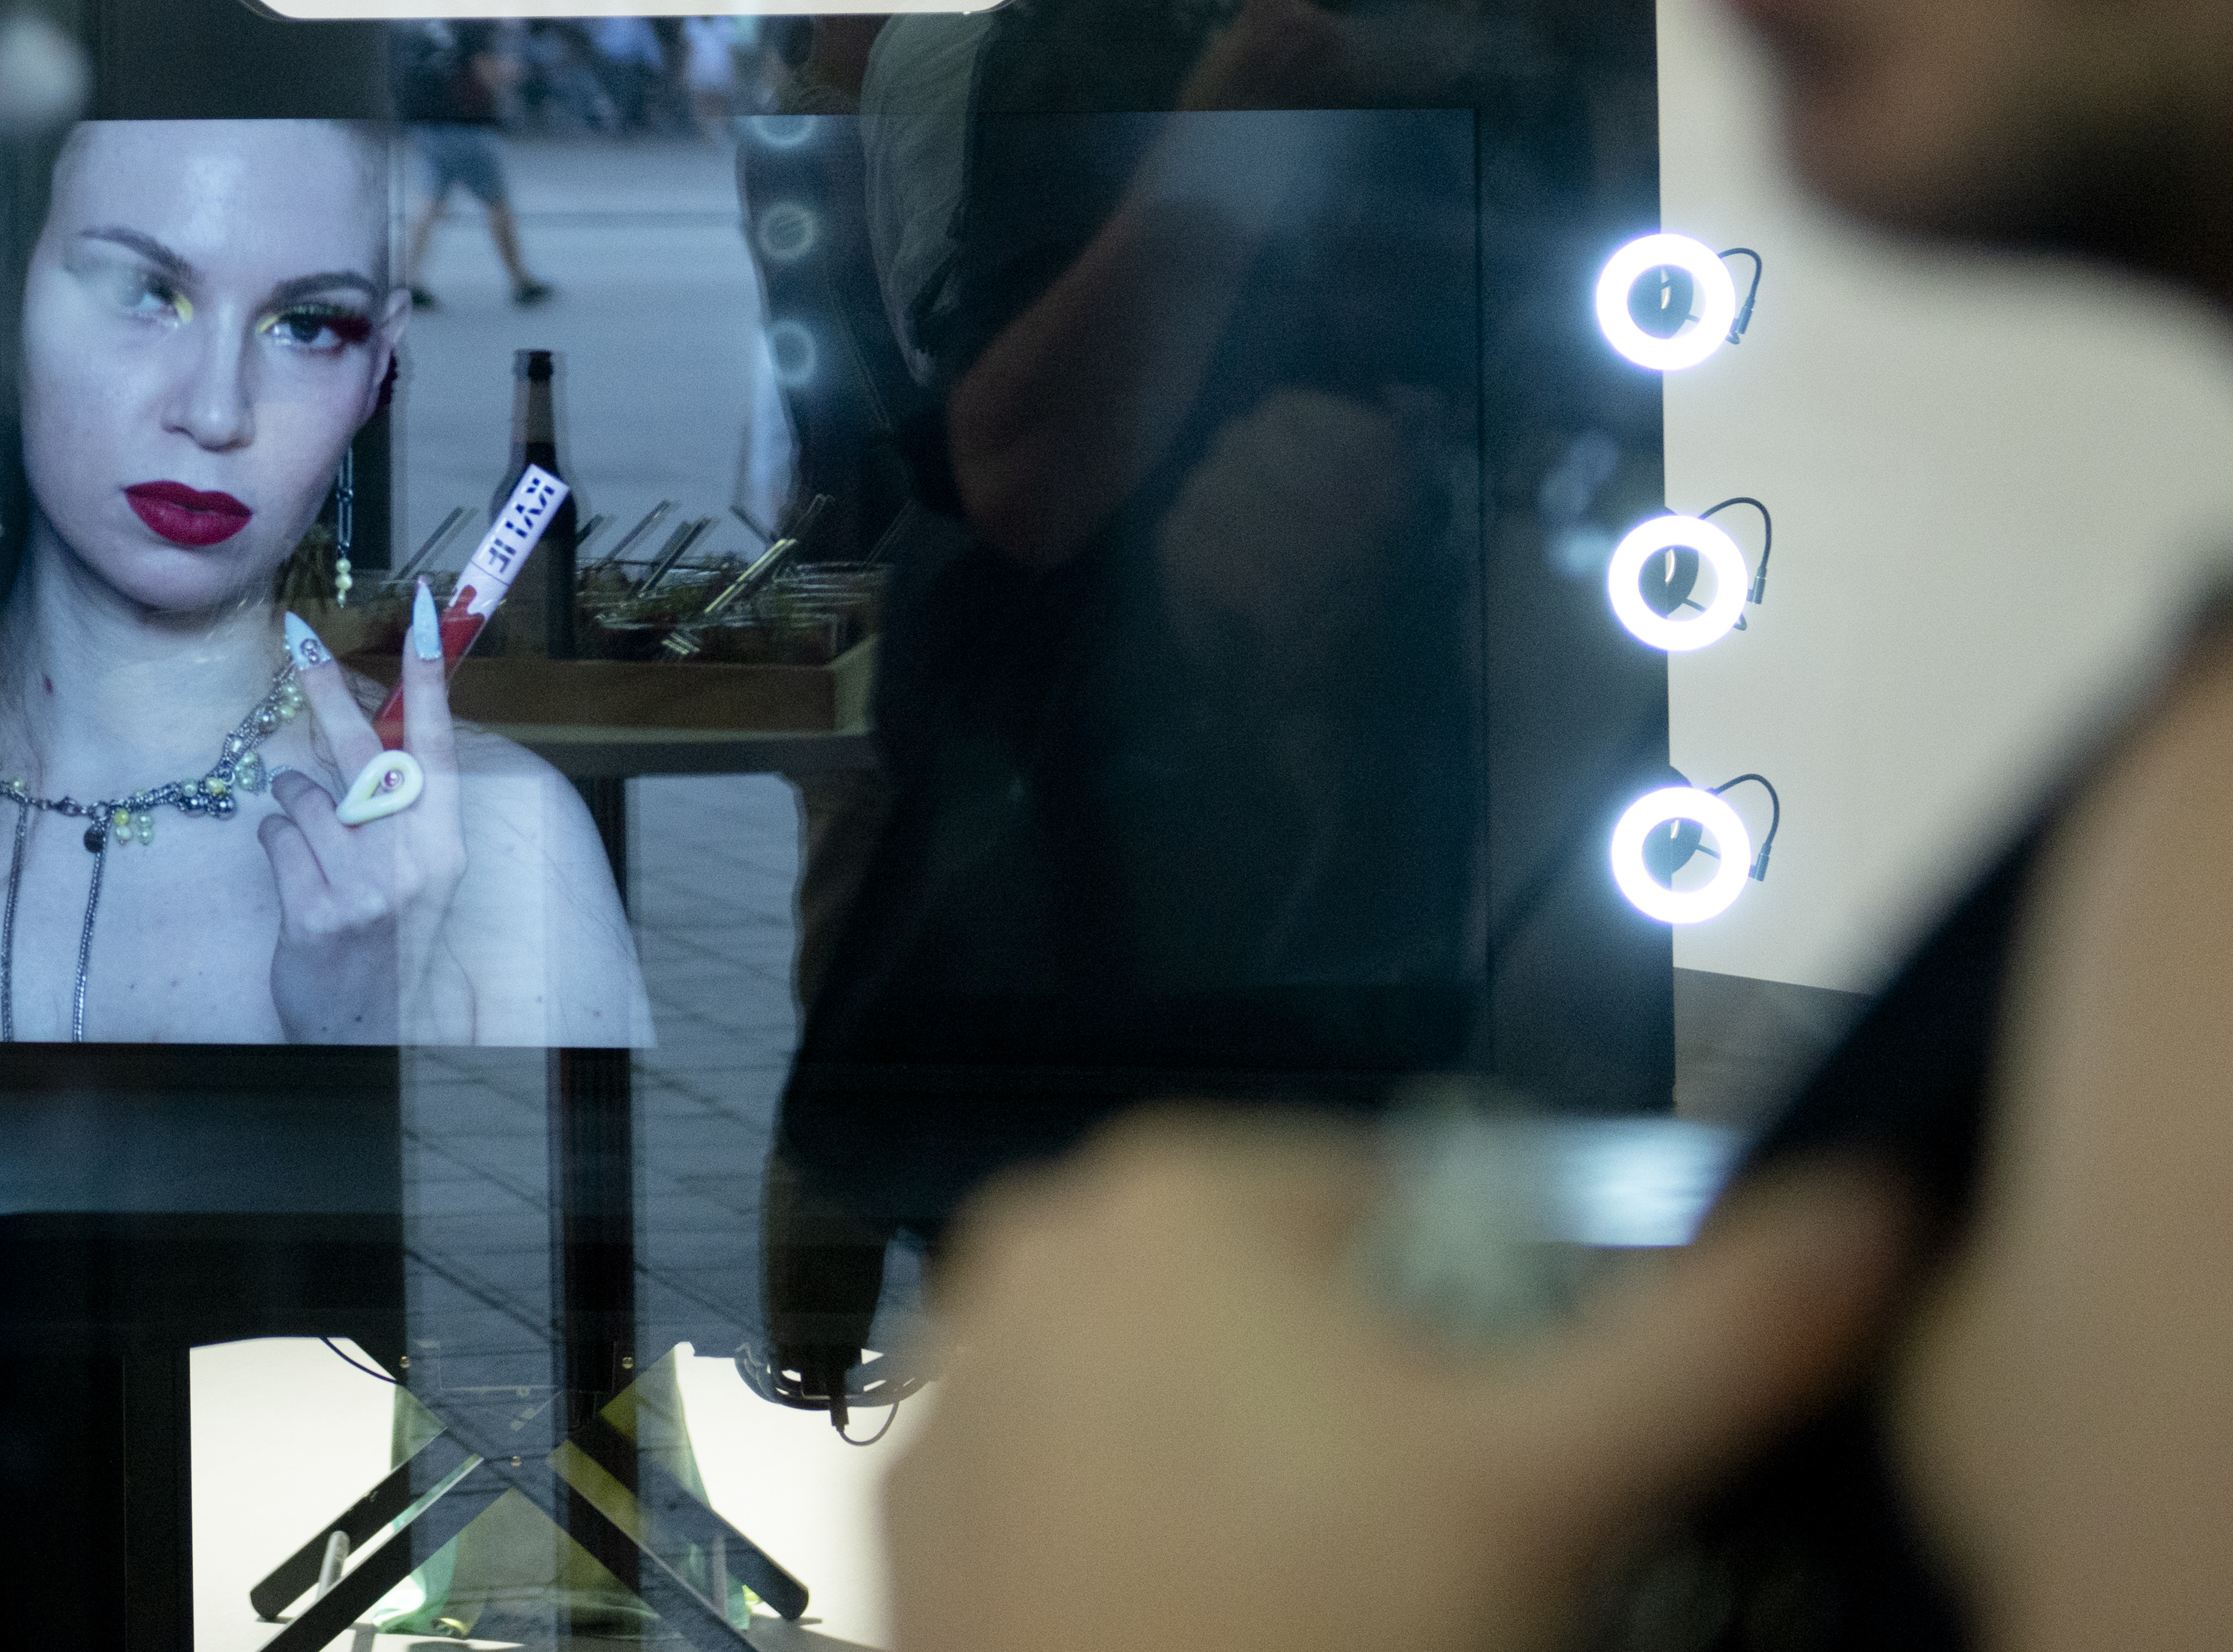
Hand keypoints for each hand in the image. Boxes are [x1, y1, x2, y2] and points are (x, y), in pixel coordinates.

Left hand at [260, 595, 471, 1043]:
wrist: (372, 1029)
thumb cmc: (393, 936)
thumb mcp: (417, 870)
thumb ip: (399, 806)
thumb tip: (366, 730)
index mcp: (444, 840)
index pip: (435, 742)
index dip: (427, 676)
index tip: (421, 615)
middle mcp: (408, 858)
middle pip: (358, 749)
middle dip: (324, 687)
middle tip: (297, 635)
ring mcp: (360, 886)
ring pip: (300, 796)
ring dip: (292, 807)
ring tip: (312, 844)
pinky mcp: (312, 912)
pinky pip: (274, 839)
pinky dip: (275, 845)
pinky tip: (294, 875)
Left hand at [884, 1112, 1910, 1651]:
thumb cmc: (1325, 1619)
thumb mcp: (1550, 1476)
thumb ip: (1718, 1334)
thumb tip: (1876, 1205)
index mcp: (1175, 1183)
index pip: (1400, 1206)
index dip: (1486, 1322)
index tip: (1513, 1445)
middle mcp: (1034, 1238)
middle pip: (1281, 1295)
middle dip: (1364, 1395)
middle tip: (1419, 1531)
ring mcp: (952, 1367)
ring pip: (1177, 1386)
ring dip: (1255, 1458)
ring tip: (1316, 1583)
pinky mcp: (915, 1494)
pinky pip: (1076, 1472)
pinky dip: (1143, 1523)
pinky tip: (1210, 1607)